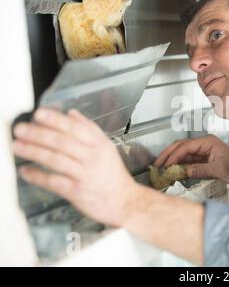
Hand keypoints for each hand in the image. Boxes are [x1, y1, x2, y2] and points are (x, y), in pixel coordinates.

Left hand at [12, 108, 138, 226]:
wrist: (125, 201)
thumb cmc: (113, 175)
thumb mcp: (107, 147)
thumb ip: (89, 129)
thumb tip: (71, 113)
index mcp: (100, 144)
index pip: (76, 128)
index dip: (56, 120)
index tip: (39, 113)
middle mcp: (93, 158)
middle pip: (63, 142)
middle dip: (39, 134)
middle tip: (21, 129)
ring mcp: (85, 175)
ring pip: (56, 160)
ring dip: (34, 152)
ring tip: (17, 146)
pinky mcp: (77, 192)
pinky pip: (54, 182)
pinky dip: (38, 176)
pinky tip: (25, 171)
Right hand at [154, 135, 228, 210]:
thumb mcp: (218, 170)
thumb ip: (200, 170)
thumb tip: (184, 171)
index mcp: (208, 141)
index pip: (186, 146)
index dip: (174, 155)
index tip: (166, 165)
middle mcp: (204, 144)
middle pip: (181, 146)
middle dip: (168, 155)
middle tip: (157, 165)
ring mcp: (202, 151)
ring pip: (182, 153)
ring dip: (172, 161)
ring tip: (162, 169)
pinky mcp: (202, 159)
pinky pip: (187, 161)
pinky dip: (178, 165)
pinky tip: (172, 171)